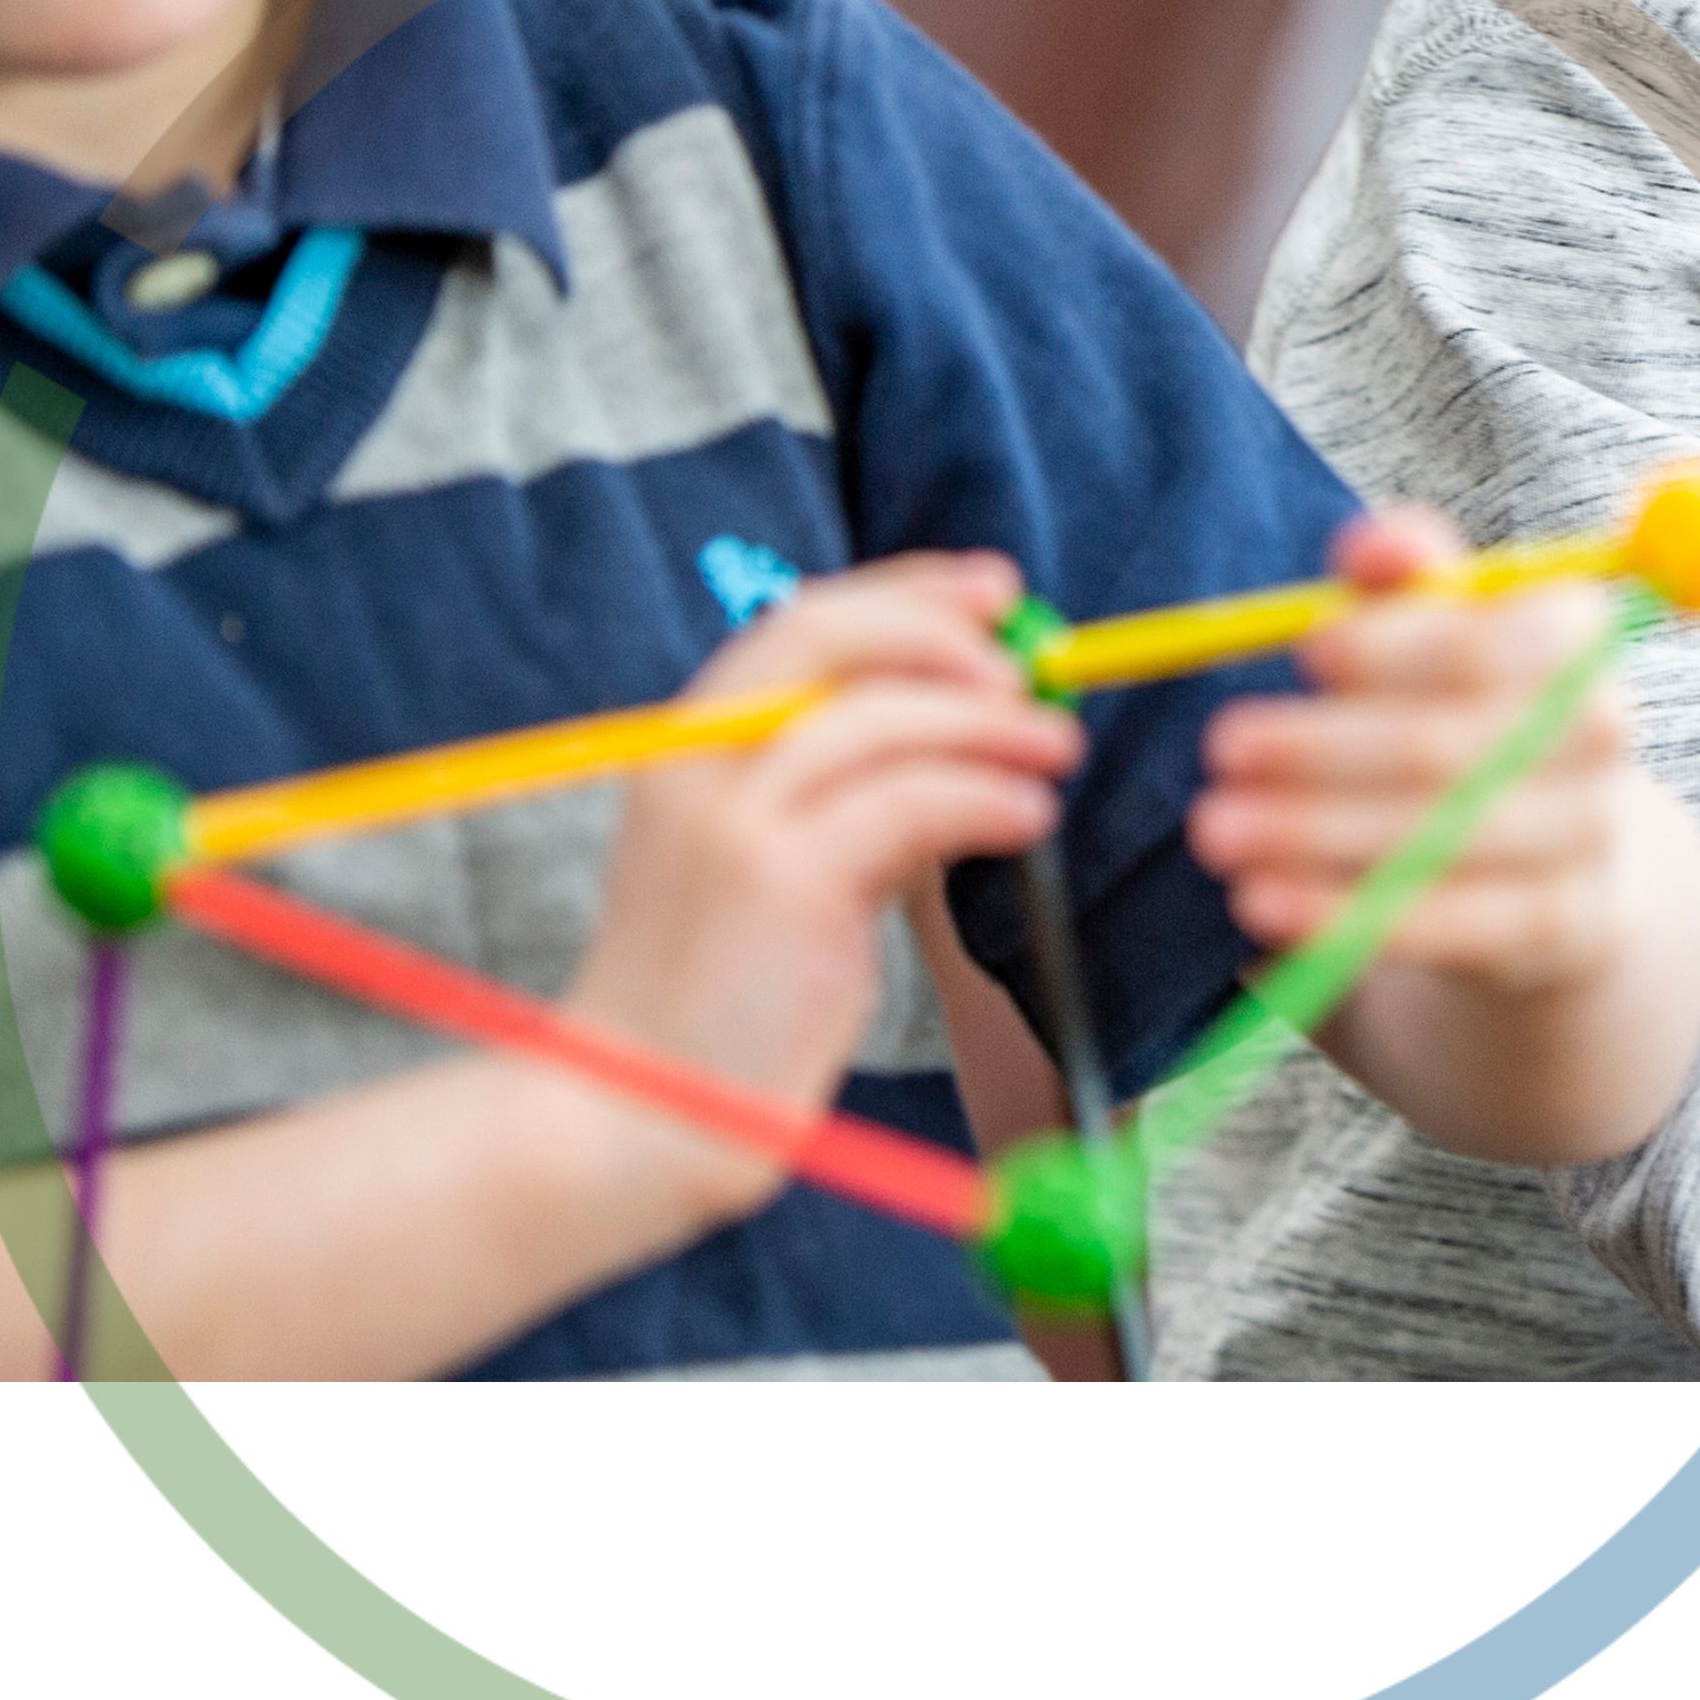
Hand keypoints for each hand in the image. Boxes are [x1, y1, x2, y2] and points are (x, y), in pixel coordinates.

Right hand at [555, 552, 1078, 1219]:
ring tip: (1057, 746)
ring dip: (988, 720)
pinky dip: (982, 795)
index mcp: (689, 745)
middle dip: (944, 632)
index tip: (991, 589)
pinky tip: (1028, 815)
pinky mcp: (780, 882)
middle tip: (1032, 668)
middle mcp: (699, 761)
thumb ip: (847, 797)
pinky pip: (908, 804)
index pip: (801, 620)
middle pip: (829, 637)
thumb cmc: (718, 1000)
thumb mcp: (778, 866)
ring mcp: (734, 817)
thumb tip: (961, 743)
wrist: (642, 1110)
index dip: (905, 592)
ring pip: (880, 716)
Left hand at [1188, 509, 1682, 989]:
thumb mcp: (1437, 630)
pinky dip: (1346, 915)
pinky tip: (1264, 902)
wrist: (1559, 846)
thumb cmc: (1467, 707)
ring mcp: (1587, 836)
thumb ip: (1405, 579)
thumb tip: (1370, 548)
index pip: (1481, 641)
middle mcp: (1599, 733)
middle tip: (1220, 749)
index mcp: (1574, 636)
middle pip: (1449, 745)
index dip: (1390, 646)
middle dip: (1319, 748)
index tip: (1305, 650)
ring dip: (1313, 835)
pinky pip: (1446, 925)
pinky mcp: (1559, 926)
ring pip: (1438, 839)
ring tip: (1216, 831)